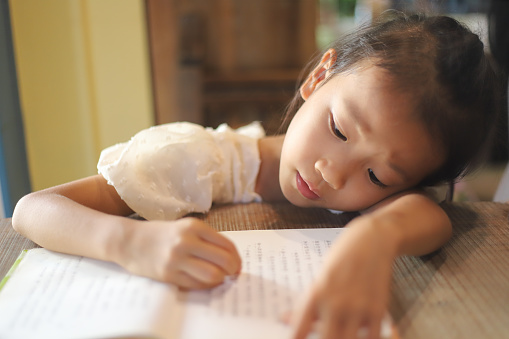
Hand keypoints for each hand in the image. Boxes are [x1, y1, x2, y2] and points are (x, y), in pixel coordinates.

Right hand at [116, 217, 240, 288]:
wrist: (131, 241)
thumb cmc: (161, 234)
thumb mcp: (185, 227)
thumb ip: (206, 239)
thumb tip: (230, 257)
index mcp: (194, 226)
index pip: (226, 244)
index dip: (237, 257)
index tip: (237, 264)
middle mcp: (186, 241)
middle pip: (223, 260)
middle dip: (233, 269)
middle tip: (233, 273)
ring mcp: (177, 258)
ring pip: (212, 275)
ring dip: (220, 279)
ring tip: (219, 278)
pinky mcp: (168, 274)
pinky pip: (196, 284)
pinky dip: (205, 285)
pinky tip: (204, 281)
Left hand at [290, 217, 395, 338]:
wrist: (372, 239)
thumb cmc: (342, 257)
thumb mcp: (320, 277)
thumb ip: (306, 303)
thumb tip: (284, 319)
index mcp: (315, 294)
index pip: (298, 331)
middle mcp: (335, 303)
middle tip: (320, 336)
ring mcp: (357, 308)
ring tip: (338, 333)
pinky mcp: (378, 311)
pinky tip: (357, 336)